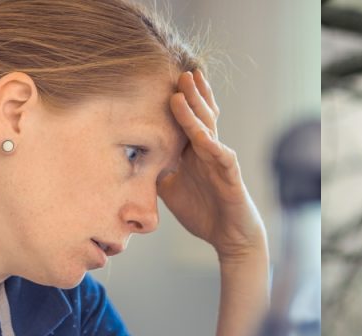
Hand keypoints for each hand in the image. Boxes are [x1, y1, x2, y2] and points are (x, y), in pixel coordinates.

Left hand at [162, 69, 265, 259]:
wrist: (229, 236)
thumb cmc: (203, 212)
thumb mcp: (170, 189)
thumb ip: (156, 170)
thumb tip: (130, 159)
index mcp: (195, 151)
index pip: (187, 119)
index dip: (180, 99)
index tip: (165, 78)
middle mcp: (209, 151)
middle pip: (200, 116)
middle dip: (190, 93)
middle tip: (179, 71)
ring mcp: (221, 161)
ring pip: (208, 130)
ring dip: (196, 110)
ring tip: (185, 90)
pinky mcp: (231, 177)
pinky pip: (222, 157)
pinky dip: (212, 145)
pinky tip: (201, 135)